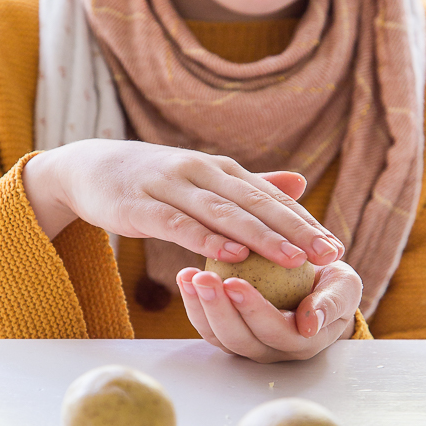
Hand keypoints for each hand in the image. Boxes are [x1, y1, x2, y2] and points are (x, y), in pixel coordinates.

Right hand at [23, 139, 343, 267]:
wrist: (91, 167)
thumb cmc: (154, 181)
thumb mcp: (204, 179)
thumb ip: (250, 185)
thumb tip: (300, 183)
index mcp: (220, 170)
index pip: (269, 198)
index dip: (303, 221)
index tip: (334, 245)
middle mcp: (201, 172)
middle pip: (254, 204)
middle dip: (294, 230)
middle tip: (327, 253)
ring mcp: (171, 187)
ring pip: (223, 214)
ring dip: (260, 236)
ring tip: (293, 258)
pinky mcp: (142, 205)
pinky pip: (179, 224)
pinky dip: (206, 239)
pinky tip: (233, 254)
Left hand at [177, 261, 362, 362]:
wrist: (319, 288)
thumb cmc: (333, 286)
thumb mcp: (345, 288)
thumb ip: (332, 303)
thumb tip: (310, 323)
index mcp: (302, 341)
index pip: (274, 330)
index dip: (253, 309)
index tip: (235, 281)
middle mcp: (273, 350)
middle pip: (240, 338)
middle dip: (218, 309)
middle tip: (204, 277)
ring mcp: (249, 345)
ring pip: (219, 335)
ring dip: (200, 307)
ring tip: (189, 276)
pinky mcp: (229, 335)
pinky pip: (208, 325)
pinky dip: (193, 302)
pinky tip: (185, 276)